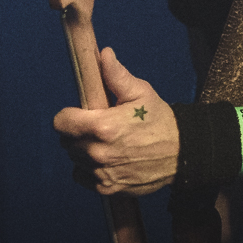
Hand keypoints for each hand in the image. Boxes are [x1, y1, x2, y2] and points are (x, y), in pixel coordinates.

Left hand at [53, 47, 178, 195]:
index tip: (80, 114)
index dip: (68, 115)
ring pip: (75, 159)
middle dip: (77, 132)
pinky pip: (82, 176)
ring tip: (103, 143)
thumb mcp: (141, 92)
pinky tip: (105, 159)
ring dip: (83, 150)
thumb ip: (116, 75)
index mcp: (102, 126)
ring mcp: (102, 172)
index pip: (61, 122)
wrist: (181, 153)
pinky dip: (88, 169)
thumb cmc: (160, 120)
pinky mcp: (107, 188)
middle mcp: (98, 152)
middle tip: (96, 127)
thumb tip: (104, 54)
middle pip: (66, 141)